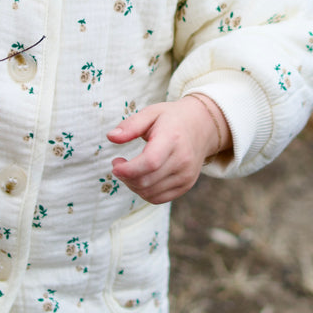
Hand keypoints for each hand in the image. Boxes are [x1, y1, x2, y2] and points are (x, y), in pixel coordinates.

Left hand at [108, 95, 230, 203]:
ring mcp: (186, 175)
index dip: (129, 169)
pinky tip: (140, 178)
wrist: (202, 126)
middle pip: (146, 181)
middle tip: (118, 164)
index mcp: (173, 139)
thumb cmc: (172, 119)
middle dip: (125, 176)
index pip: (150, 162)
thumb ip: (131, 125)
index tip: (115, 164)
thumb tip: (111, 137)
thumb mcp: (151, 113)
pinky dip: (143, 192)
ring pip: (149, 193)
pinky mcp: (186, 185)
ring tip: (129, 170)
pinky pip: (158, 198)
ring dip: (132, 185)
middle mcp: (182, 160)